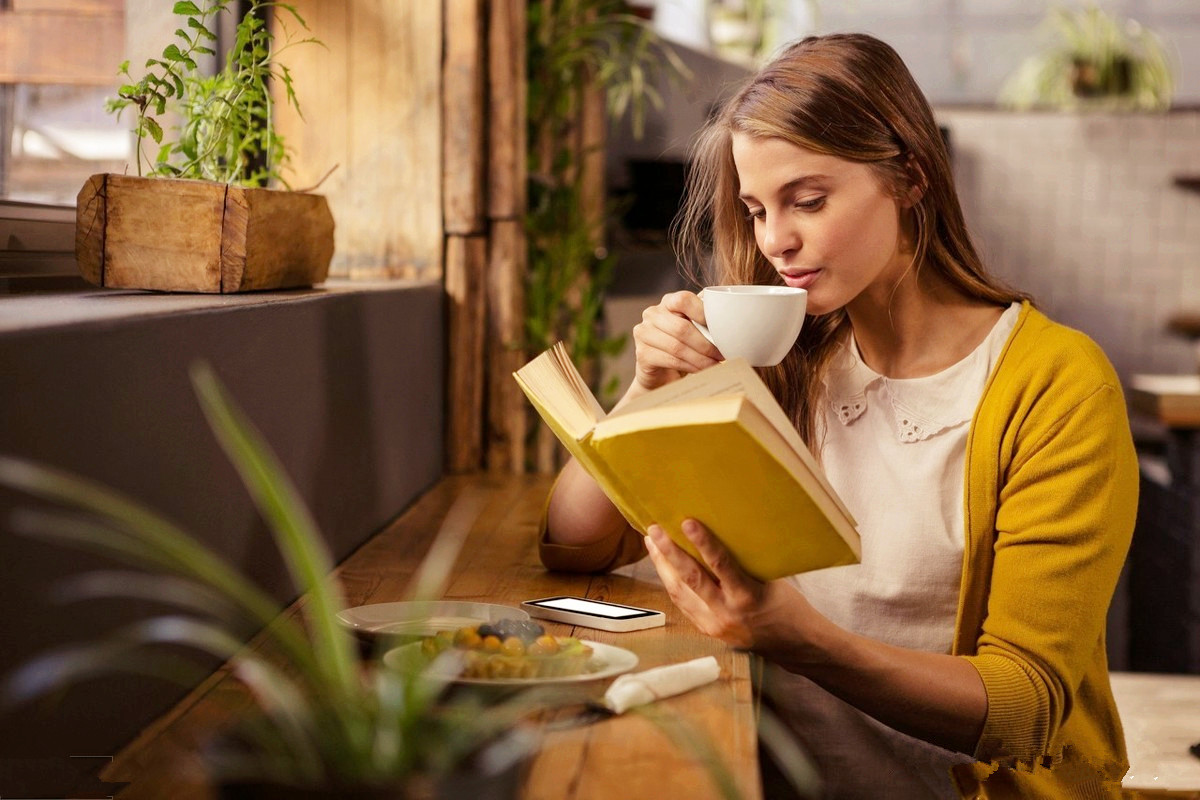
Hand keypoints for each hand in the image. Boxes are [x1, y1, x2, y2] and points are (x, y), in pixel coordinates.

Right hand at [630, 291, 722, 392]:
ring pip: (677, 347)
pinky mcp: (642, 354)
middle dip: (706, 344)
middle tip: (723, 355)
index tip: (720, 330)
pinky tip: (702, 371)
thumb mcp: (695, 328)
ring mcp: (644, 333)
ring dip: (701, 359)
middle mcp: (652, 314)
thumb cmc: (684, 346)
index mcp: (668, 302)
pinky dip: (690, 367)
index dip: (703, 313)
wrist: (661, 373)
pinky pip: (670, 360)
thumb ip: (707, 319)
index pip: (684, 300)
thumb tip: (735, 320)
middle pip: (682, 328)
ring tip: (716, 366)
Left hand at [644, 518, 814, 653]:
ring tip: (652, 542)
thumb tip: (719, 533)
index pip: (721, 565)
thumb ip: (743, 563)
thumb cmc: (786, 605)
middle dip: (669, 552)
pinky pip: (683, 603)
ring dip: (662, 566)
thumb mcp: (770, 580)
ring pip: (679, 592)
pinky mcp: (707, 630)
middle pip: (690, 579)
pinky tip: (663, 566)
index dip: (703, 543)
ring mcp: (714, 624)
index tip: (687, 522)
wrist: (793, 644)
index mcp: (748, 596)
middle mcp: (727, 612)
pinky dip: (671, 582)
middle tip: (654, 529)